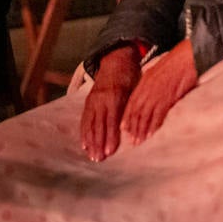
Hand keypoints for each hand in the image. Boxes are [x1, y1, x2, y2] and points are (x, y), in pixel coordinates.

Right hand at [80, 46, 140, 161]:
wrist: (116, 62)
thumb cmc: (131, 77)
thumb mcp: (136, 89)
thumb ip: (133, 107)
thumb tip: (138, 127)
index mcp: (115, 96)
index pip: (111, 120)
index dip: (110, 136)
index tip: (110, 151)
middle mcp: (101, 99)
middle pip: (99, 125)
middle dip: (99, 143)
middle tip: (100, 159)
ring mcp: (93, 101)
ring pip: (90, 124)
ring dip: (91, 142)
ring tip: (92, 157)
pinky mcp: (88, 102)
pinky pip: (84, 119)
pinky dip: (84, 133)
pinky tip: (84, 145)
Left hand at [119, 40, 197, 147]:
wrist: (188, 57)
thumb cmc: (178, 61)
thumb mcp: (160, 69)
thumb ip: (153, 81)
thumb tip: (152, 91)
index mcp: (145, 81)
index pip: (131, 102)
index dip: (127, 116)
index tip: (124, 128)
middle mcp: (147, 88)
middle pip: (136, 111)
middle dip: (133, 127)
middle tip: (132, 140)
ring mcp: (156, 94)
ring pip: (144, 115)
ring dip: (141, 130)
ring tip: (139, 141)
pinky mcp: (167, 98)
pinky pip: (157, 115)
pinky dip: (153, 126)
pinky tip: (151, 134)